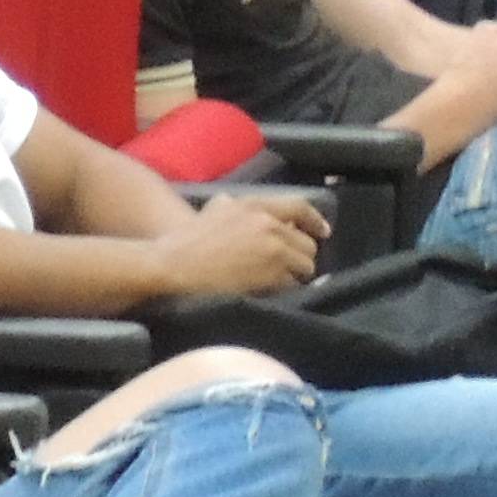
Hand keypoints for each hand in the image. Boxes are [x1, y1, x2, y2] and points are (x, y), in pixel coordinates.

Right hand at [150, 185, 328, 299]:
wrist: (173, 265)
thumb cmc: (187, 239)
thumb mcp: (216, 208)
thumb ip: (241, 207)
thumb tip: (260, 214)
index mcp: (257, 205)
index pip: (301, 208)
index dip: (315, 221)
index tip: (323, 232)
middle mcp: (270, 224)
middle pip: (307, 243)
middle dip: (301, 256)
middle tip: (292, 266)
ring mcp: (273, 250)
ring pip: (305, 265)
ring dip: (296, 275)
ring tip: (281, 281)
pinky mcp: (271, 275)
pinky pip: (292, 284)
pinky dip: (286, 289)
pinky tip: (271, 291)